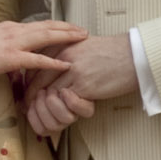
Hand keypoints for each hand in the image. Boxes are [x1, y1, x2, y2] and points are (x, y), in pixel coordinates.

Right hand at [0, 19, 86, 83]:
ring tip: (82, 39)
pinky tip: (66, 65)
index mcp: (9, 28)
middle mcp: (14, 31)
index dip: (55, 26)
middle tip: (84, 30)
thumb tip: (14, 60)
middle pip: (47, 26)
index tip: (68, 28)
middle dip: (67, 28)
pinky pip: (36, 60)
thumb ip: (4, 49)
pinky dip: (53, 62)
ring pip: (46, 37)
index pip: (38, 25)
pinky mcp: (10, 57)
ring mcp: (13, 43)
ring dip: (66, 37)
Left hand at [24, 31, 140, 134]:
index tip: (27, 93)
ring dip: (45, 108)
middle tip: (29, 108)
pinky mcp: (84, 85)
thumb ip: (64, 56)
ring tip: (45, 113)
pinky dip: (61, 109)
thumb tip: (51, 73)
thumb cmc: (110, 53)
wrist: (133, 55)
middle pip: (37, 81)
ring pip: (48, 94)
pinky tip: (64, 111)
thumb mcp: (81, 47)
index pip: (34, 66)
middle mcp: (63, 57)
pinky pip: (64, 101)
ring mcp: (72, 71)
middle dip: (31, 98)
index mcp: (61, 46)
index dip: (28, 83)